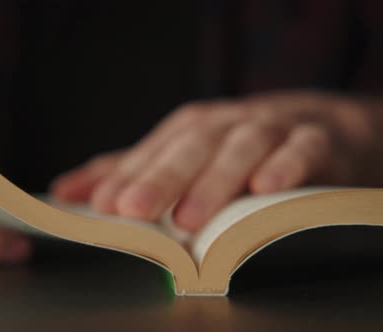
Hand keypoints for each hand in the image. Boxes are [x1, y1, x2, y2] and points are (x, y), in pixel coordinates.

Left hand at [52, 91, 376, 231]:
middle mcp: (226, 124)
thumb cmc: (235, 149)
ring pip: (241, 149)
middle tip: (133, 211)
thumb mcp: (181, 157)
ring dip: (215, 180)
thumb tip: (64, 191)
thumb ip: (128, 174)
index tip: (103, 207)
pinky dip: (286, 165)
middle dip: (161, 178)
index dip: (127, 177)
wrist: (318, 128)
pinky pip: (303, 149)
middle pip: (192, 147)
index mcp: (191, 129)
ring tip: (190, 217)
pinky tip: (266, 189)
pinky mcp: (315, 140)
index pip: (154, 152)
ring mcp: (271, 129)